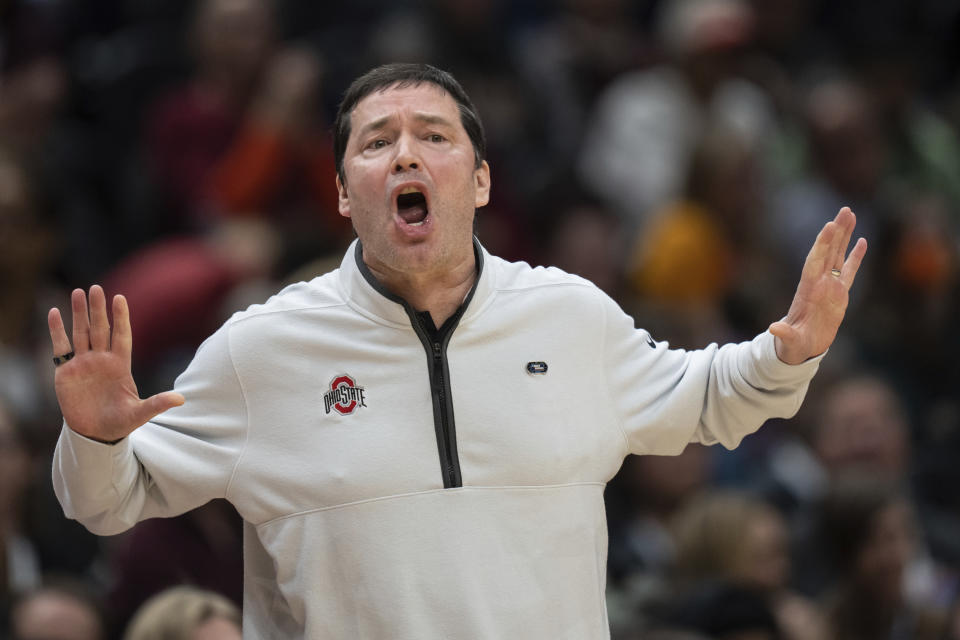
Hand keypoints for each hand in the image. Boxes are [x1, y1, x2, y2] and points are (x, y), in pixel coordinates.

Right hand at [47, 285, 183, 442]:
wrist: (95, 434)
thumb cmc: (120, 422)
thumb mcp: (140, 413)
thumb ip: (158, 404)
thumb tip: (181, 400)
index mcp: (120, 365)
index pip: (122, 335)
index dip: (121, 317)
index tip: (120, 298)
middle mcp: (101, 360)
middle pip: (100, 329)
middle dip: (98, 309)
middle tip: (96, 287)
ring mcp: (83, 363)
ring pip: (80, 332)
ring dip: (78, 313)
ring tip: (78, 291)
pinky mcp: (65, 372)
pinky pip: (60, 347)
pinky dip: (57, 330)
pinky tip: (54, 312)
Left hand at [769, 207, 867, 364]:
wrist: (799, 347)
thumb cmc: (793, 344)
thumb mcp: (788, 340)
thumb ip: (784, 334)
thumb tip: (772, 329)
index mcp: (808, 290)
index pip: (815, 262)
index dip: (822, 245)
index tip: (829, 225)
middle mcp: (818, 283)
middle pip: (828, 251)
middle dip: (836, 231)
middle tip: (845, 210)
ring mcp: (829, 286)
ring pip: (838, 255)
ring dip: (844, 236)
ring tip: (850, 215)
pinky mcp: (839, 293)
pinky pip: (849, 270)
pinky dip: (855, 256)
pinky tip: (862, 240)